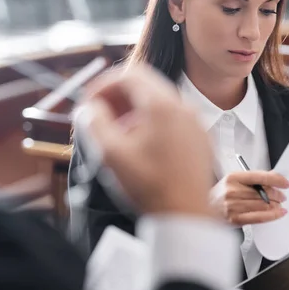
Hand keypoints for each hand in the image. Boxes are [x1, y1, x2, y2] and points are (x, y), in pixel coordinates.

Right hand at [81, 63, 213, 217]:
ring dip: (134, 111)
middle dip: (118, 96)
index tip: (91, 101)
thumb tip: (88, 109)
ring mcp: (195, 123)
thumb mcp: (112, 154)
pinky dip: (153, 124)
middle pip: (146, 85)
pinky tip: (141, 147)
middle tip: (101, 115)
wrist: (186, 215)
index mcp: (162, 106)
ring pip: (160, 103)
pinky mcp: (200, 140)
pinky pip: (174, 120)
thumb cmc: (152, 188)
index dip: (103, 84)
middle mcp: (183, 108)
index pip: (129, 74)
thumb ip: (94, 123)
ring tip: (118, 134)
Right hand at [211, 170, 288, 225]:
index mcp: (233, 178)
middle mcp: (232, 191)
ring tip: (279, 205)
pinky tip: (278, 213)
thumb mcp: (234, 180)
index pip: (260, 177)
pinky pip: (258, 218)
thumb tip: (274, 178)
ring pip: (262, 206)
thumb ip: (253, 179)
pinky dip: (272, 216)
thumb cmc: (221, 194)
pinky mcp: (235, 219)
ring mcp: (232, 206)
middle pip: (263, 192)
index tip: (285, 183)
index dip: (276, 180)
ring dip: (275, 206)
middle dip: (277, 195)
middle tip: (282, 196)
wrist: (204, 208)